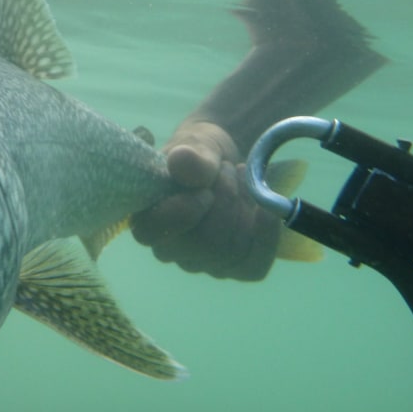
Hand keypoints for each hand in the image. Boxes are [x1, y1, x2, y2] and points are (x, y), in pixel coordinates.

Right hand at [131, 122, 280, 280]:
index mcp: (146, 219)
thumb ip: (190, 157)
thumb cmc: (199, 154)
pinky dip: (267, 236)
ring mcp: (201, 262)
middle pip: (204, 244)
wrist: (223, 162)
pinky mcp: (232, 267)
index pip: (151, 234)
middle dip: (226, 201)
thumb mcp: (195, 144)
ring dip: (244, 208)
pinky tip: (265, 209)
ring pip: (231, 252)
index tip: (204, 187)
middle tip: (229, 171)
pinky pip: (253, 266)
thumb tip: (182, 163)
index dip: (184, 211)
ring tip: (241, 179)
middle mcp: (169, 249)